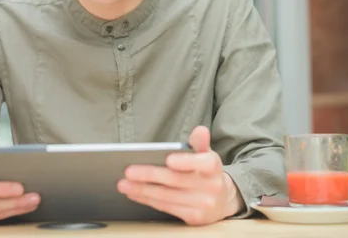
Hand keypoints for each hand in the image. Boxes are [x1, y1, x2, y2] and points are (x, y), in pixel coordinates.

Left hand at [117, 126, 243, 225]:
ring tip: (124, 183)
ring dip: (142, 190)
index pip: (204, 163)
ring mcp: (203, 205)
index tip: (169, 159)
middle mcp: (211, 187)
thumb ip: (200, 142)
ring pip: (167, 196)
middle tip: (129, 171)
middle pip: (176, 180)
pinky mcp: (193, 218)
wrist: (223, 199)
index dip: (186, 162)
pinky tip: (135, 193)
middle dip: (150, 175)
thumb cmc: (207, 172)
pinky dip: (148, 200)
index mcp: (214, 167)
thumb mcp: (206, 154)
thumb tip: (200, 130)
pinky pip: (166, 208)